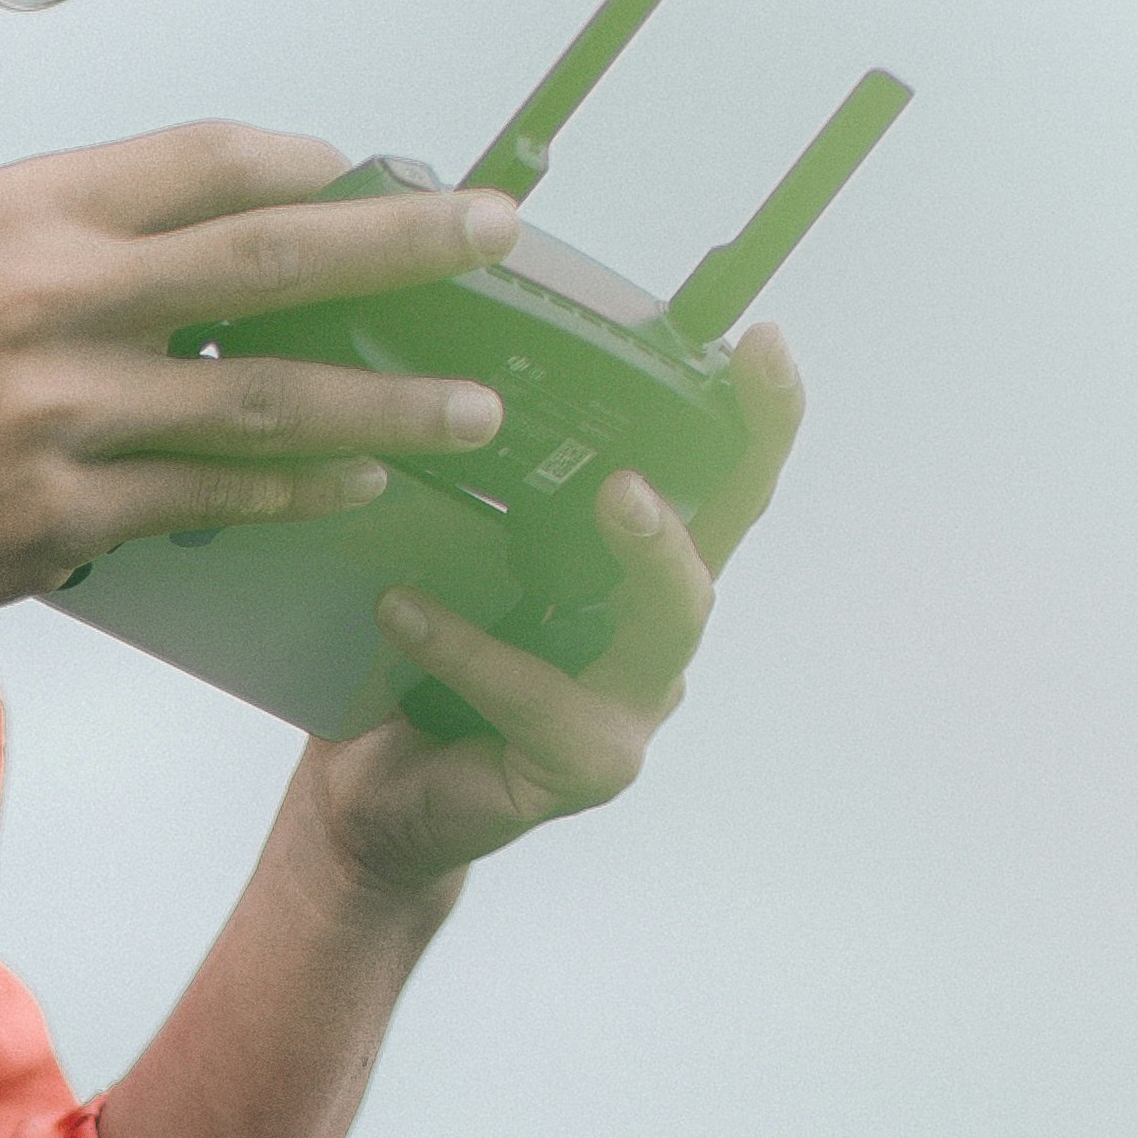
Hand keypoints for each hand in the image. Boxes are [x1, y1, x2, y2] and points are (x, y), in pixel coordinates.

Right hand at [0, 125, 524, 640]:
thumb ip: (82, 227)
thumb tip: (236, 213)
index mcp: (25, 213)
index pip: (205, 160)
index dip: (309, 163)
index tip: (380, 170)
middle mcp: (49, 299)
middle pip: (270, 257)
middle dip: (404, 243)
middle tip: (496, 235)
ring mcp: (61, 413)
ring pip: (267, 397)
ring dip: (387, 400)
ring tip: (474, 408)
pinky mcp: (63, 515)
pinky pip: (215, 498)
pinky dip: (298, 491)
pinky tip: (360, 482)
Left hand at [304, 323, 805, 903]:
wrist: (373, 793)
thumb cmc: (418, 662)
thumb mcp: (451, 556)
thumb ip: (482, 488)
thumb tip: (452, 368)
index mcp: (638, 570)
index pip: (718, 482)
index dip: (756, 418)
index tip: (763, 344)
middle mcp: (654, 632)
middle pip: (728, 538)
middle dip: (742, 464)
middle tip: (708, 390)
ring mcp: (633, 703)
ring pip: (670, 621)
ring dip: (653, 553)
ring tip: (618, 494)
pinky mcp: (589, 762)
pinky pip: (539, 694)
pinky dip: (469, 647)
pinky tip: (404, 610)